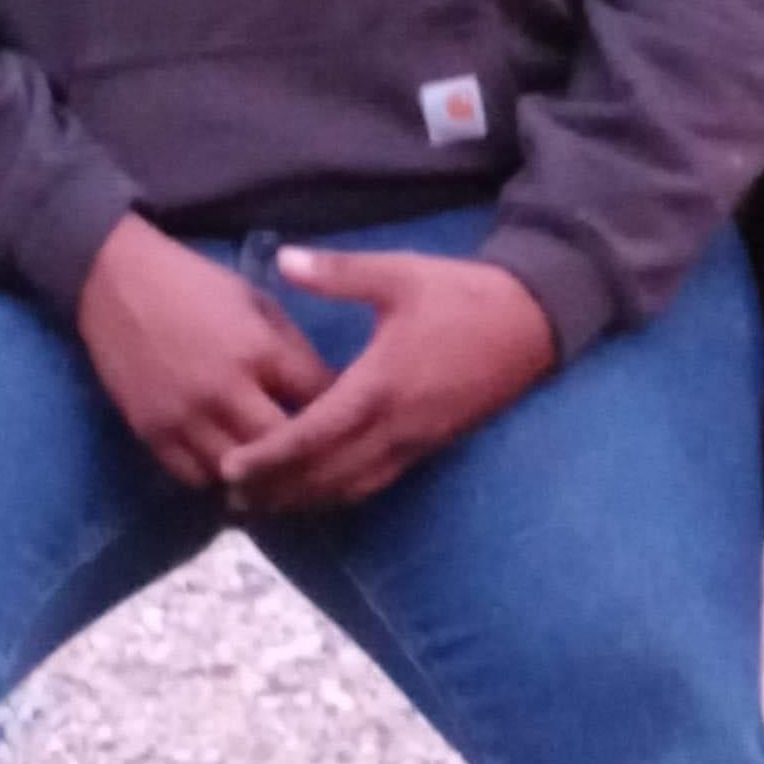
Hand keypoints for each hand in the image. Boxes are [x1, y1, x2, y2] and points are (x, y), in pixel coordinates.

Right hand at [77, 214, 333, 486]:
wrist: (114, 281)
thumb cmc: (195, 285)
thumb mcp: (258, 303)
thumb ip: (292, 351)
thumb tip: (328, 393)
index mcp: (258, 351)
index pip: (319, 400)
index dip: (342, 410)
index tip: (350, 416)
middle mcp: (223, 391)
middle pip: (284, 447)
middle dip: (307, 453)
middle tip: (318, 456)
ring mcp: (184, 417)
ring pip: (240, 474)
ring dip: (263, 475)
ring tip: (280, 472)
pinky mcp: (150, 433)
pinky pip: (194, 477)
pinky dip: (220, 478)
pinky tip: (235, 470)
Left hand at [216, 251, 556, 513]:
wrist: (534, 321)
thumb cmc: (465, 294)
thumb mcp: (400, 273)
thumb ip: (338, 272)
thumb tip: (284, 259)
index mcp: (382, 384)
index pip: (314, 434)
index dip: (270, 456)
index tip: (230, 467)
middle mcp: (397, 425)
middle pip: (327, 475)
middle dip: (278, 490)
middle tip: (231, 497)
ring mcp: (417, 440)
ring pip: (353, 487)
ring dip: (308, 499)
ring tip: (265, 504)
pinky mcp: (431, 445)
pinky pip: (378, 481)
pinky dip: (341, 492)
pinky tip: (319, 490)